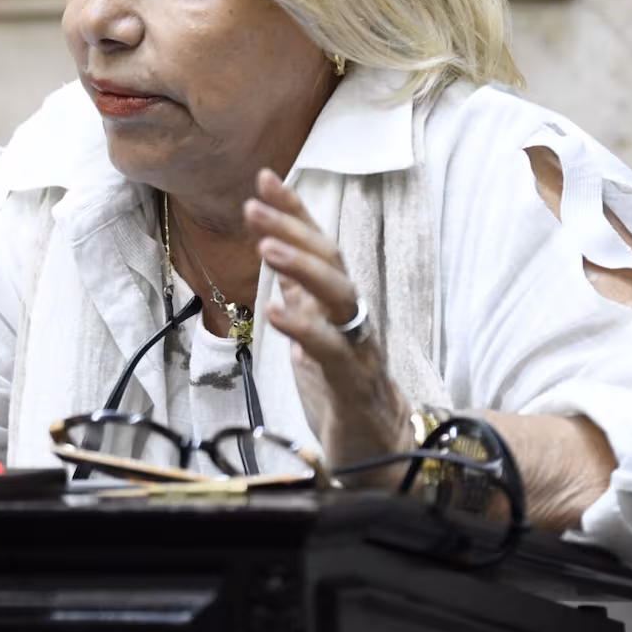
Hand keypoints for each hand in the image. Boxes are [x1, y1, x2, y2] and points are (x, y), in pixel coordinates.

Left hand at [244, 168, 407, 478]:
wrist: (378, 453)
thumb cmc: (343, 392)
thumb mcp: (312, 334)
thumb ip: (299, 295)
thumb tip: (278, 251)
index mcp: (338, 305)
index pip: (319, 246)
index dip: (296, 211)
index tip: (265, 177)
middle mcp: (352, 318)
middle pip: (330, 261)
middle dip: (293, 228)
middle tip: (253, 205)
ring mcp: (356, 348)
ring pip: (337, 296)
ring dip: (302, 267)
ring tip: (267, 246)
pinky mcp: (352, 384)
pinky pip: (331, 350)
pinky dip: (304, 329)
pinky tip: (276, 312)